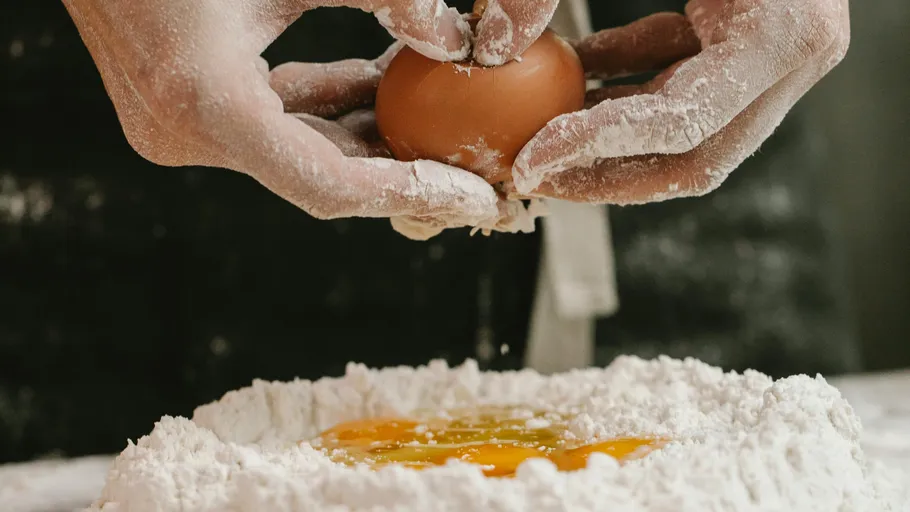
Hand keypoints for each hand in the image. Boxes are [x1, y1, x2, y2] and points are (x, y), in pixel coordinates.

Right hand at [62, 0, 500, 230]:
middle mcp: (187, 134)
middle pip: (323, 176)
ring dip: (374, 135)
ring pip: (304, 149)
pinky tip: (386, 86)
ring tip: (449, 125)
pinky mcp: (190, 111)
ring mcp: (183, 128)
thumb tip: (457, 38)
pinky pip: (280, 124)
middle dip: (406, 172)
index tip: (476, 199)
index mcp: (205, 104)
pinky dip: (334, 108)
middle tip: (480, 170)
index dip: (411, 194)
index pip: (329, 183)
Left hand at [507, 0, 849, 204]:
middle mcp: (792, 56)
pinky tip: (569, 80)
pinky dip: (623, 88)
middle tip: (532, 176)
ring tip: (538, 142)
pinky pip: (680, 80)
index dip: (598, 151)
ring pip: (685, 131)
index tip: (531, 162)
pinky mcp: (749, 38)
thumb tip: (495, 40)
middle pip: (693, 156)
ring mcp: (776, 52)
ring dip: (608, 140)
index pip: (682, 124)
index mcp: (781, 32)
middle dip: (605, 175)